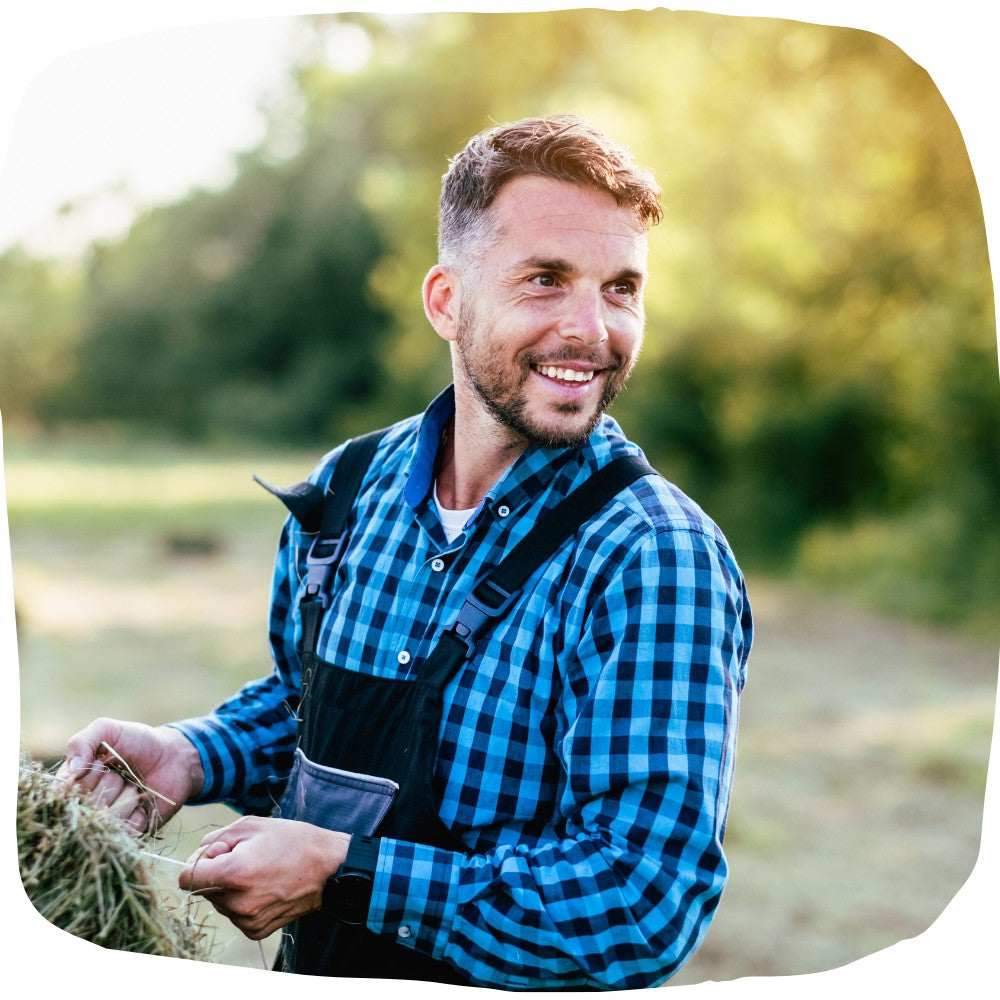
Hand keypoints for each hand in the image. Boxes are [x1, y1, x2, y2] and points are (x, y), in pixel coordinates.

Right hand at [59, 718, 203, 832]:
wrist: (174, 756)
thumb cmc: (138, 741)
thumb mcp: (107, 730)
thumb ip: (82, 742)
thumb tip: (72, 771)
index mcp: (74, 784)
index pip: (65, 793)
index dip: (85, 779)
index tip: (101, 764)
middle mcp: (87, 806)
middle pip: (88, 807)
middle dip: (110, 784)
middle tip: (122, 773)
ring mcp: (108, 822)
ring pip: (108, 821)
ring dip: (126, 798)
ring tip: (134, 786)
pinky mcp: (129, 834)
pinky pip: (127, 833)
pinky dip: (139, 815)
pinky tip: (144, 804)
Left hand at [179, 816, 349, 939]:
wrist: (329, 868)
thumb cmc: (294, 841)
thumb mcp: (253, 825)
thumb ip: (217, 838)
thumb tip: (201, 855)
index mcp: (234, 873)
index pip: (187, 879)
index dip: (198, 863)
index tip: (216, 855)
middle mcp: (237, 902)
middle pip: (205, 890)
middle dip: (218, 873)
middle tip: (247, 858)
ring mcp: (247, 920)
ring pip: (220, 903)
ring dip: (231, 889)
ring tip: (260, 872)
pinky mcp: (256, 930)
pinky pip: (236, 915)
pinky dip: (244, 902)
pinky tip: (265, 888)